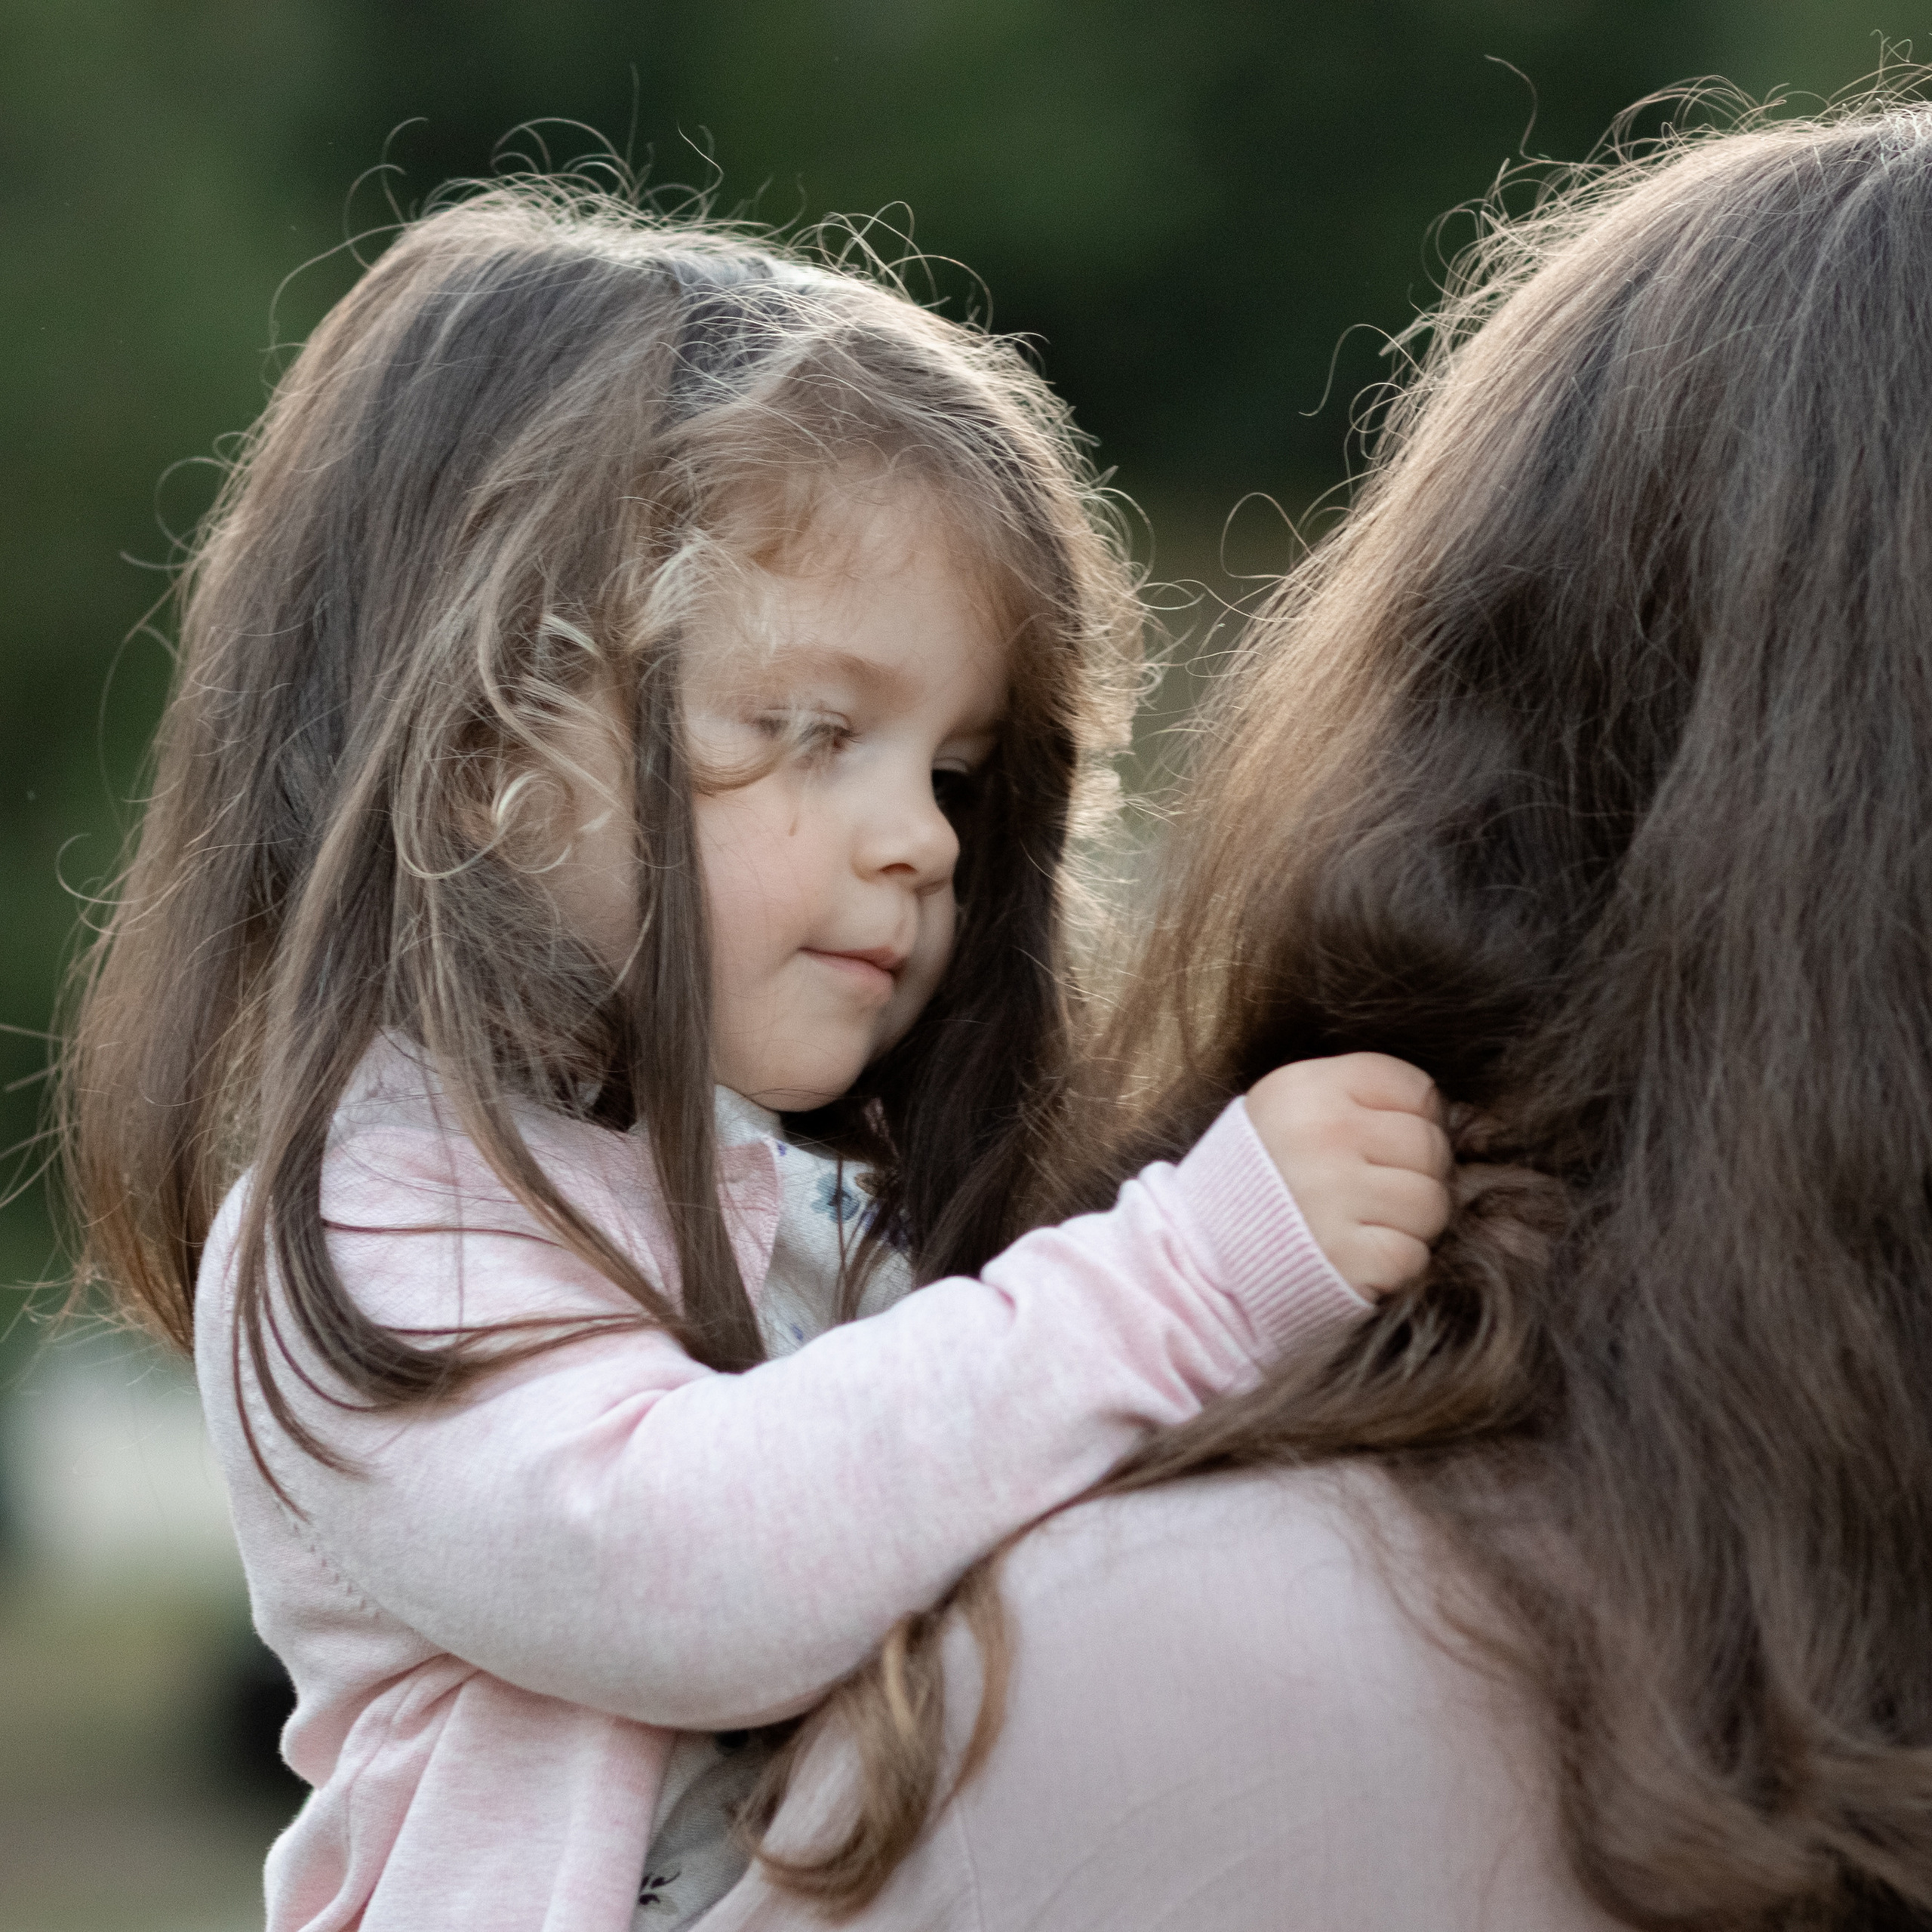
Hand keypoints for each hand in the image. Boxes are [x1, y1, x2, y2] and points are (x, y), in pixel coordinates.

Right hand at [1242, 1053, 1452, 1299]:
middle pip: (1430, 1145)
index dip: (1412, 1121)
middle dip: (1415, 1176)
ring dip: (1409, 1225)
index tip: (1384, 1149)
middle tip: (1375, 1197)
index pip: (1414, 1087)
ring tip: (1363, 1228)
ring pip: (1433, 1202)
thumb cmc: (1253, 1189)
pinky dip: (1394, 1266)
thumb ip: (1354, 1103)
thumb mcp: (1283, 1117)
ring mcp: (1334, 1195)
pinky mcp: (1347, 1256)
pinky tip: (1356, 1259)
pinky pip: (1414, 1254)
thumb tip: (1458, 1117)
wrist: (1195, 1266)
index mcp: (1306, 1088)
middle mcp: (1322, 1134)